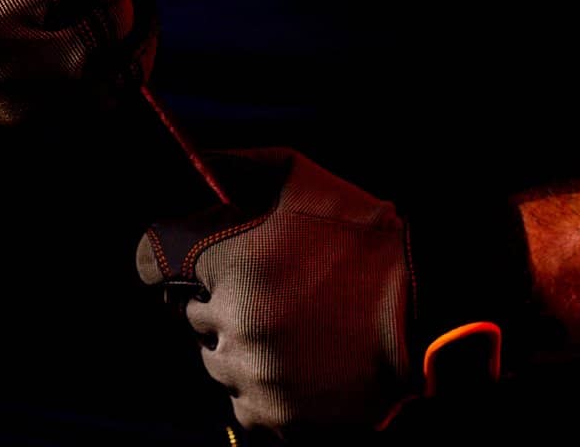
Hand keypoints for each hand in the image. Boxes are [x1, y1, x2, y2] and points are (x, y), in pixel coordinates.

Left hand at [138, 148, 411, 434]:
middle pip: (191, 315)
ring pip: (217, 362)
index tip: (190, 257)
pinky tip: (300, 360)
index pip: (151, 261)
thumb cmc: (360, 234)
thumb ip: (233, 165)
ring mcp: (259, 378)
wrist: (428, 304)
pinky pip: (245, 406)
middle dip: (219, 297)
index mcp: (229, 263)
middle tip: (270, 286)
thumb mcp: (295, 175)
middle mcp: (235, 324)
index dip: (168, 254)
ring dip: (241, 343)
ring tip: (292, 323)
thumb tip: (192, 160)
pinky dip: (263, 388)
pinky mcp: (284, 419)